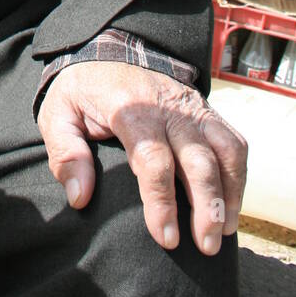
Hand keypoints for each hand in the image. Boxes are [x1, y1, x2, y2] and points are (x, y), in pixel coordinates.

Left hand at [37, 62, 246, 255]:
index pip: (153, 158)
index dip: (162, 202)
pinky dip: (238, 175)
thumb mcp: (57, 114)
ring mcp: (191, 107)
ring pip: (225, 149)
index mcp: (129, 108)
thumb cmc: (82, 90)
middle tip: (206, 247)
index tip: (167, 238)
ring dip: (229, 192)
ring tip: (223, 233)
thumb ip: (65, 154)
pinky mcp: (206, 110)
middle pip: (198, 158)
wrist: (108, 50)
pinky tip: (231, 207)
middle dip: (206, 206)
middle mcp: (167, 106)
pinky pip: (233, 141)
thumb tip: (79, 198)